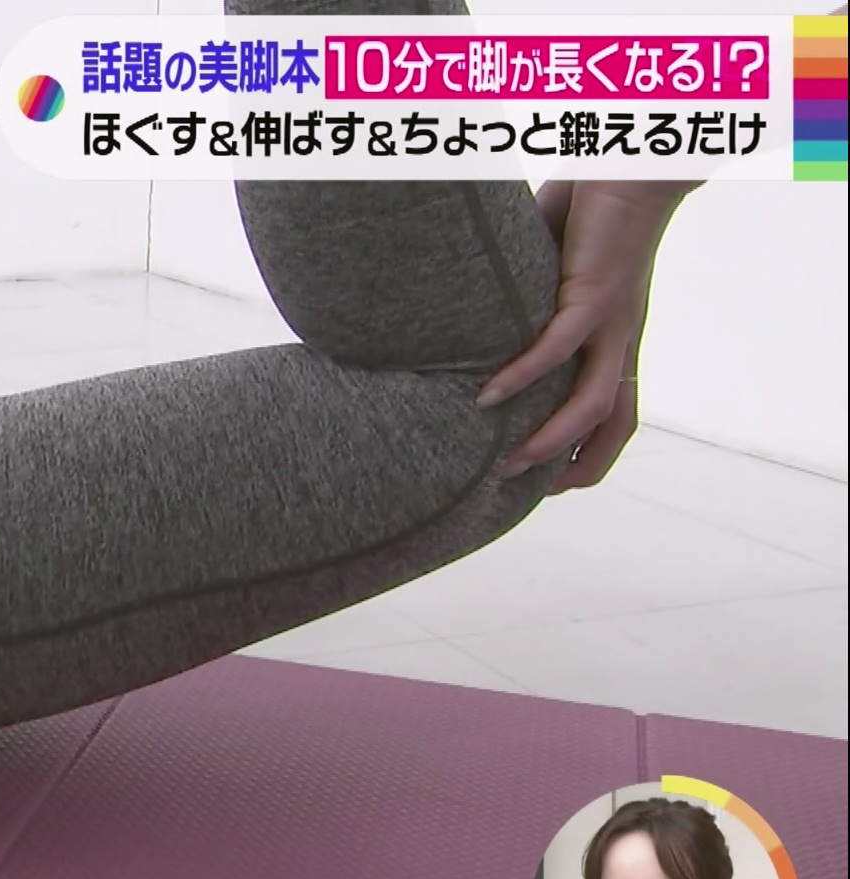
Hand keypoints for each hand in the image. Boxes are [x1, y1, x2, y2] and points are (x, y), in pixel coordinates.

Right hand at [477, 180, 694, 492]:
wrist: (633, 165)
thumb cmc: (590, 208)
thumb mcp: (553, 270)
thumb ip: (526, 301)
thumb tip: (472, 315)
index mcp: (615, 335)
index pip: (618, 412)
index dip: (591, 454)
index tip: (549, 481)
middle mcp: (620, 337)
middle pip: (614, 422)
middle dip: (574, 465)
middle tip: (520, 486)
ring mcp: (611, 320)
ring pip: (593, 402)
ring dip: (550, 440)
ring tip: (505, 461)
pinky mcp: (594, 295)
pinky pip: (557, 349)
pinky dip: (522, 377)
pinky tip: (488, 396)